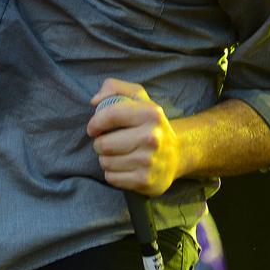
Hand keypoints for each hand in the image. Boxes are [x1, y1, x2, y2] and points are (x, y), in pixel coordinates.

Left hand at [86, 78, 180, 195]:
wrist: (176, 153)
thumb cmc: (149, 122)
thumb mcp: (137, 97)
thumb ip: (114, 88)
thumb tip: (94, 102)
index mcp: (151, 114)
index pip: (110, 115)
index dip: (95, 122)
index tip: (93, 128)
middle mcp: (152, 137)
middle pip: (104, 144)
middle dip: (99, 143)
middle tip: (107, 142)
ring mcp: (149, 161)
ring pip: (106, 162)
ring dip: (105, 158)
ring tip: (116, 153)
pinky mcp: (146, 181)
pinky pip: (112, 178)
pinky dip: (112, 173)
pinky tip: (122, 166)